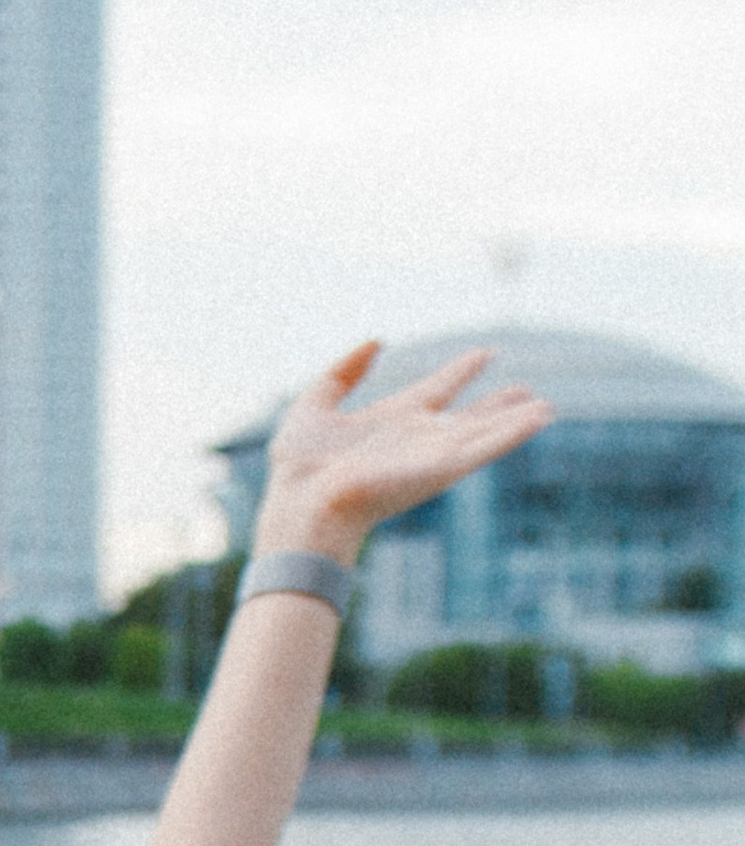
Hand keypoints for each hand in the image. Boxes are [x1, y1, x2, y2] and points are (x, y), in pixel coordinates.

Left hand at [258, 343, 550, 570]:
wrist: (303, 504)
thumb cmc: (300, 467)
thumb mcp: (315, 403)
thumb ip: (343, 371)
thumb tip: (376, 341)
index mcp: (390, 420)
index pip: (435, 391)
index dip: (460, 372)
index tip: (484, 354)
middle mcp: (417, 438)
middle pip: (468, 418)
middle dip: (497, 405)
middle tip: (529, 391)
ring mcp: (432, 454)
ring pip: (485, 433)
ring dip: (516, 420)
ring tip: (546, 407)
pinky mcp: (442, 470)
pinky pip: (485, 448)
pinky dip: (513, 433)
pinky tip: (540, 418)